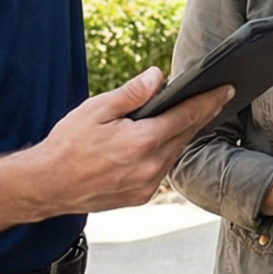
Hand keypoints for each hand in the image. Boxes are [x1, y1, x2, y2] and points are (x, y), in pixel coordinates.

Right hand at [20, 69, 231, 213]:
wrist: (47, 185)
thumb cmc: (67, 144)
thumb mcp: (96, 110)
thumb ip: (131, 94)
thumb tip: (158, 77)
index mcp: (142, 141)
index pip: (186, 116)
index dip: (208, 100)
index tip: (226, 88)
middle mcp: (150, 167)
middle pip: (186, 135)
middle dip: (202, 115)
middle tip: (217, 97)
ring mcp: (147, 185)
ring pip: (176, 153)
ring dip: (185, 134)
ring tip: (195, 115)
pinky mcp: (140, 196)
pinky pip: (163, 169)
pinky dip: (167, 153)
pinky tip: (167, 140)